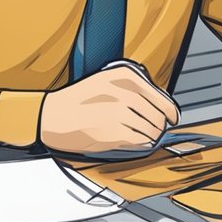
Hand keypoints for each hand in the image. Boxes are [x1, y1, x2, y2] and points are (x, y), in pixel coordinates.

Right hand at [39, 65, 179, 154]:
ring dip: (149, 137)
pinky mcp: (113, 131)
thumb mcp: (105, 81)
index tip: (172, 119)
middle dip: (158, 126)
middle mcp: (123, 91)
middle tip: (152, 131)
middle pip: (158, 116)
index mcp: (123, 76)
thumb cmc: (77, 101)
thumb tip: (161, 108)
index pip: (161, 97)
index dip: (170, 111)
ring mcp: (119, 112)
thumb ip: (132, 89)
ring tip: (137, 136)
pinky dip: (140, 144)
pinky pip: (140, 141)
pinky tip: (131, 141)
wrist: (49, 115)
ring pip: (151, 130)